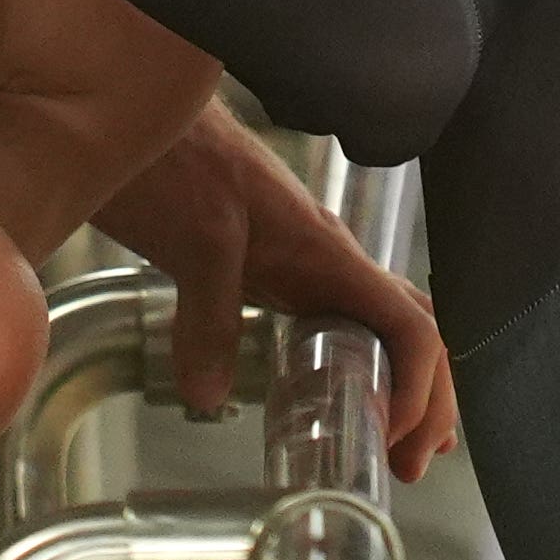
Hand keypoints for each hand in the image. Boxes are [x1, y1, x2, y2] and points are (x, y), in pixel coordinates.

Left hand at [88, 113, 456, 473]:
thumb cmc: (170, 153)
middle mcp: (323, 256)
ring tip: (394, 440)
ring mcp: (298, 258)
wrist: (132, 95)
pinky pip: (329, 317)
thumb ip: (206, 316)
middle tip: (407, 463)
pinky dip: (350, 361)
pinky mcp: (263, 261)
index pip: (409, 324)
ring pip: (375, 323)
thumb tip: (209, 397)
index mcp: (324, 250)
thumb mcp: (190, 238)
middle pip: (409, 329)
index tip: (398, 440)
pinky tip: (329, 390)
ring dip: (398, 382)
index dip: (420, 386)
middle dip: (427, 397)